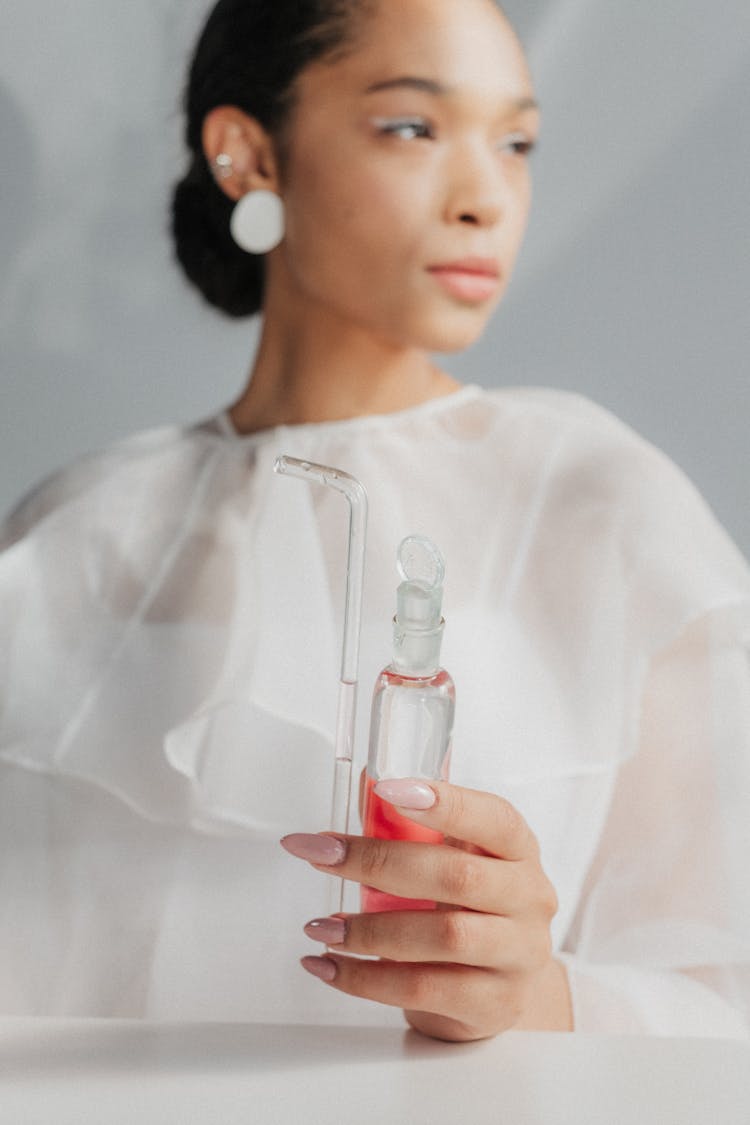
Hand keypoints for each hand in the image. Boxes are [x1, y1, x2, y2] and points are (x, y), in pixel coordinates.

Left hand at [281, 779, 571, 1040]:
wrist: (504, 986)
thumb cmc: (470, 907)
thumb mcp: (454, 859)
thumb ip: (411, 827)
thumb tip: (363, 788)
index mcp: (518, 848)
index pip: (493, 818)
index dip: (444, 802)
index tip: (386, 789)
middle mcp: (528, 897)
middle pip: (457, 876)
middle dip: (378, 862)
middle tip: (322, 855)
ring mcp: (519, 952)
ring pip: (445, 936)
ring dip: (370, 930)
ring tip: (320, 926)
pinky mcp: (496, 1003)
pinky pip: (425, 989)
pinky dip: (367, 978)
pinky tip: (329, 966)